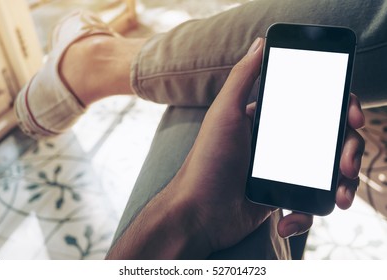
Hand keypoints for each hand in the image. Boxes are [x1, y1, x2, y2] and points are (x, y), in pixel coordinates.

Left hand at [175, 37, 364, 252]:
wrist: (198, 212)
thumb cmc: (208, 161)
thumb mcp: (224, 113)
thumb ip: (242, 78)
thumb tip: (260, 43)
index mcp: (270, 120)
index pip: (315, 106)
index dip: (340, 108)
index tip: (353, 117)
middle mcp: (279, 143)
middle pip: (330, 140)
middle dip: (348, 150)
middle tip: (345, 164)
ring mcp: (283, 171)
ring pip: (327, 172)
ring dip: (341, 185)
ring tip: (340, 197)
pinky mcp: (282, 198)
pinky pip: (309, 203)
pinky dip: (306, 214)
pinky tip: (288, 221)